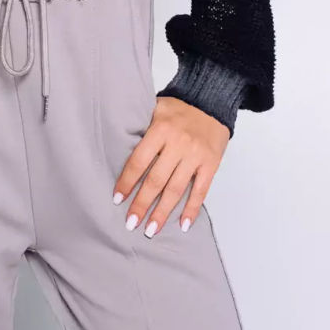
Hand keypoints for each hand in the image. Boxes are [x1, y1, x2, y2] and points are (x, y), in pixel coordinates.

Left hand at [110, 95, 229, 236]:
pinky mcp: (211, 164)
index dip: (127, 181)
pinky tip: (183, 225)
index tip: (117, 198)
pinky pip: (200, 190)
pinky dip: (192, 209)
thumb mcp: (155, 109)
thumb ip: (141, 128)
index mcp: (160, 129)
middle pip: (156, 180)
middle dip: (142, 204)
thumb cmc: (179, 107)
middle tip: (131, 223)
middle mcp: (178, 144)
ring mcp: (195, 155)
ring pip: (176, 189)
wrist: (211, 99)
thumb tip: (117, 148)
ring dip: (162, 212)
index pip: (139, 161)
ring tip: (150, 229)